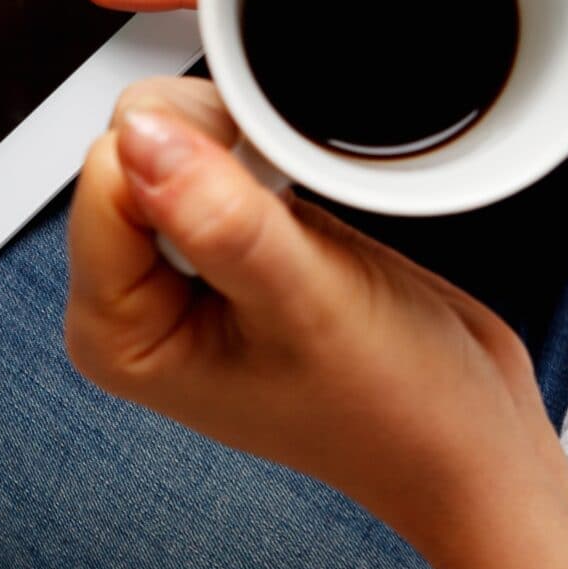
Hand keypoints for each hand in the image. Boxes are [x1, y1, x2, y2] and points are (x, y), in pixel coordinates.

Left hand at [66, 79, 567, 561]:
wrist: (464, 435)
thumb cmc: (390, 407)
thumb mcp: (305, 304)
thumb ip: (217, 217)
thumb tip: (143, 133)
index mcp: (114, 333)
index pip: (103, 176)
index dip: (184, 156)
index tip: (257, 192)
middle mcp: (128, 299)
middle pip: (126, 150)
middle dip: (210, 149)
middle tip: (282, 214)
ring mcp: (171, 267)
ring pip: (169, 141)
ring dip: (239, 148)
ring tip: (294, 217)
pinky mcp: (217, 236)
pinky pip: (210, 151)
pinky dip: (260, 152)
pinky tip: (297, 200)